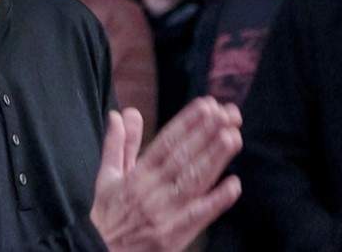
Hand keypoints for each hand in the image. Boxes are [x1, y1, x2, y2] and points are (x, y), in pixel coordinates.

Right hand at [90, 97, 241, 251]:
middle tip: (228, 113)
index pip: (165, 142)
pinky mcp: (174, 236)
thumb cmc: (107, 214)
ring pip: (193, 181)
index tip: (205, 105)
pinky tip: (234, 185)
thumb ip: (118, 143)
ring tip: (233, 137)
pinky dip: (216, 201)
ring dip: (214, 159)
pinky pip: (198, 216)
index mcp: (137, 174)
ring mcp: (164, 213)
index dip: (186, 123)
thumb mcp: (107, 176)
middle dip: (206, 134)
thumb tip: (121, 113)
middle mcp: (151, 190)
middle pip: (182, 157)